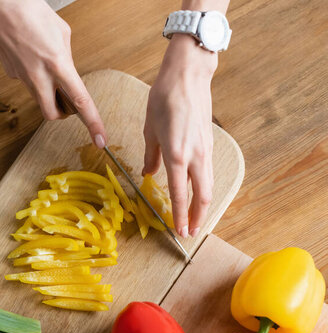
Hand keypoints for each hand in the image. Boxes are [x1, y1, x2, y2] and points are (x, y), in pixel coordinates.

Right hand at [0, 0, 106, 146]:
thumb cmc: (29, 12)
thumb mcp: (62, 32)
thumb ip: (67, 58)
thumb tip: (68, 72)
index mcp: (57, 64)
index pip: (80, 101)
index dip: (92, 123)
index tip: (100, 140)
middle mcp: (39, 76)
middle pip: (53, 114)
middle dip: (62, 113)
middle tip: (66, 100)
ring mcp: (23, 78)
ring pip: (40, 100)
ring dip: (48, 94)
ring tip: (47, 70)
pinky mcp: (12, 75)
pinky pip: (28, 83)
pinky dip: (35, 77)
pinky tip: (31, 57)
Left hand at [143, 34, 217, 236]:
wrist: (188, 74)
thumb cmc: (165, 97)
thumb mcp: (150, 129)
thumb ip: (150, 155)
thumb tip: (148, 173)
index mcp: (177, 155)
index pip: (179, 194)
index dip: (179, 216)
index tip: (179, 231)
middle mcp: (195, 156)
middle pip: (202, 196)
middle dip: (197, 217)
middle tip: (191, 232)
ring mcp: (205, 150)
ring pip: (208, 186)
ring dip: (203, 205)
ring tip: (195, 219)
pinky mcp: (209, 144)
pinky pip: (208, 173)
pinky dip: (203, 188)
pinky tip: (196, 193)